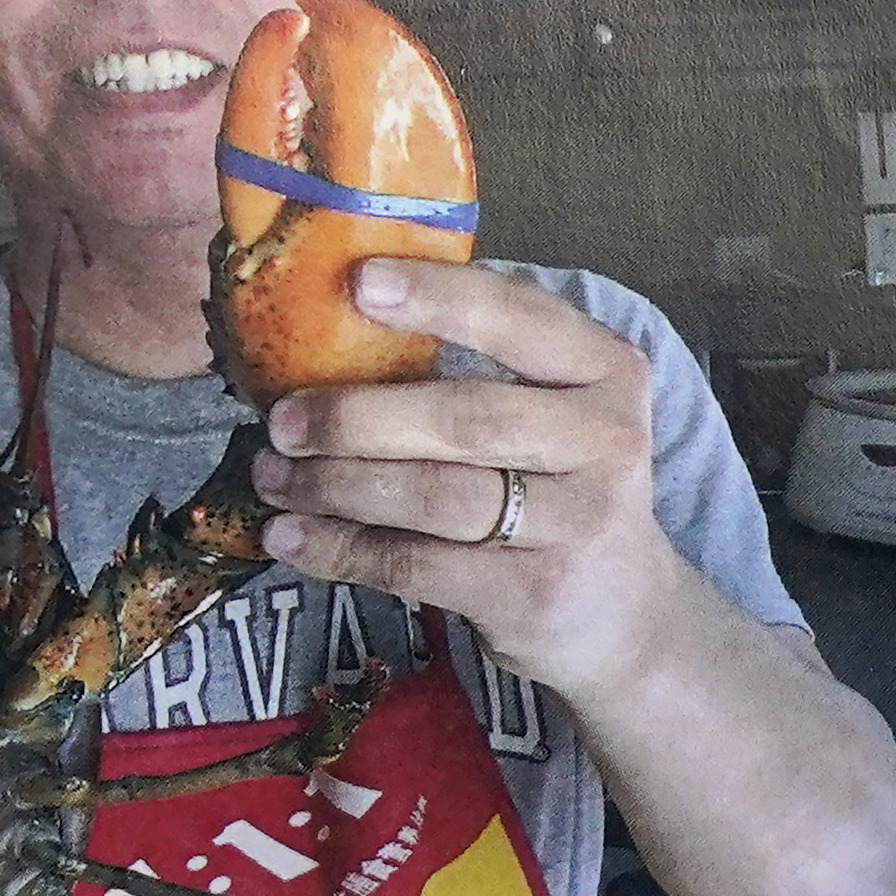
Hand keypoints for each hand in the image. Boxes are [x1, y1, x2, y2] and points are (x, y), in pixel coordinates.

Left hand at [251, 255, 688, 688]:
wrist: (624, 613)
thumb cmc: (559, 487)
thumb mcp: (555, 414)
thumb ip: (485, 366)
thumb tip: (338, 315)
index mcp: (607, 370)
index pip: (522, 318)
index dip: (439, 297)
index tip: (357, 282)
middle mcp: (604, 441)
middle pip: (465, 418)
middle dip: (358, 416)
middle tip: (282, 419)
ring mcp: (576, 524)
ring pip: (434, 497)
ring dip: (335, 486)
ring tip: (271, 476)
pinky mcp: (533, 594)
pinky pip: (416, 565)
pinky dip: (340, 550)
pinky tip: (289, 538)